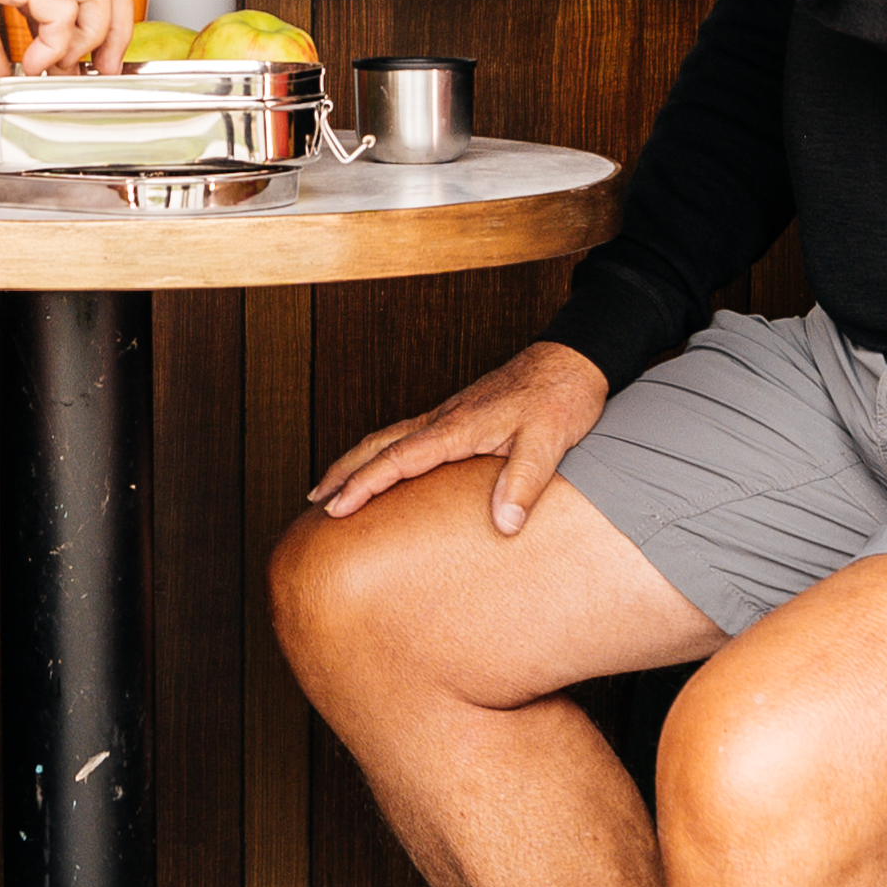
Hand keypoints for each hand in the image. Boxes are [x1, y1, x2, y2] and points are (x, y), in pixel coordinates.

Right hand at [311, 342, 611, 533]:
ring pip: (389, 437)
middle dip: (343, 472)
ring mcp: (450, 416)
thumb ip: (523, 484)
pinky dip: (384, 453)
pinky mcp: (460, 417)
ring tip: (336, 486)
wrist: (572, 360)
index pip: (397, 458)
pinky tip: (389, 468)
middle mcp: (445, 419)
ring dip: (358, 460)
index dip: (363, 484)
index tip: (335, 508)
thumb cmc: (560, 398)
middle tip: (314, 500)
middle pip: (378, 444)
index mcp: (457, 427)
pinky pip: (408, 436)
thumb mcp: (548, 443)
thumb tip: (503, 526)